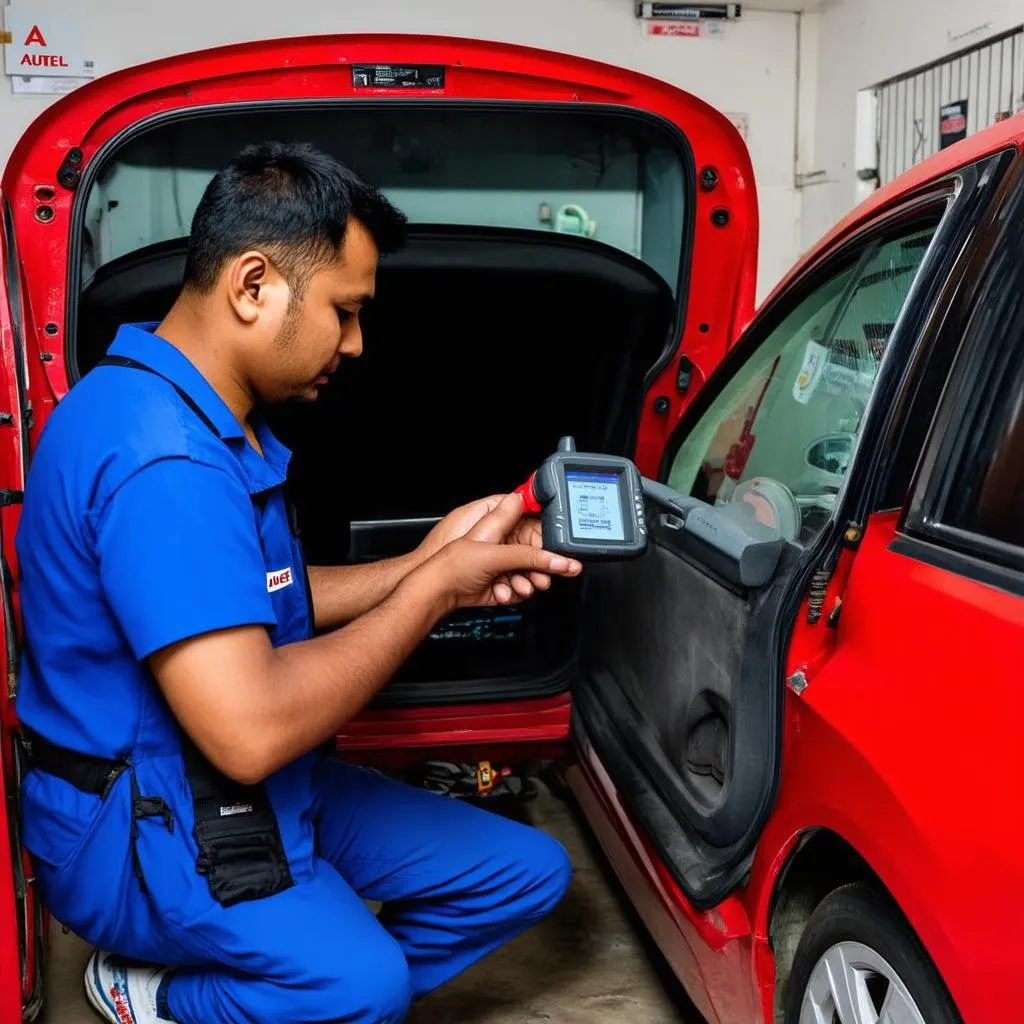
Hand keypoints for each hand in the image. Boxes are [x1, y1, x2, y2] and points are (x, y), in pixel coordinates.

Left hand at [411, 494, 581, 610]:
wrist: (436, 595)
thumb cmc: (451, 566)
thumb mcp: (493, 552)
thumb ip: (526, 550)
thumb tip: (552, 548)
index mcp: (497, 521)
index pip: (532, 523)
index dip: (548, 537)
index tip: (563, 550)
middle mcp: (499, 540)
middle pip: (533, 551)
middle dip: (539, 567)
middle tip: (545, 576)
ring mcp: (498, 562)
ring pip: (527, 572)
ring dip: (526, 582)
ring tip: (521, 587)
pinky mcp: (497, 581)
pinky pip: (516, 587)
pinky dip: (512, 592)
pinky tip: (502, 593)